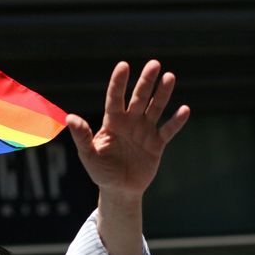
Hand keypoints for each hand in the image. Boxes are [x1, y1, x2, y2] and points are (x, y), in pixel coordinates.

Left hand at [67, 60, 189, 197]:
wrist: (119, 190)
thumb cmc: (101, 171)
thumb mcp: (89, 156)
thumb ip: (82, 137)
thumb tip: (70, 118)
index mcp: (112, 122)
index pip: (115, 99)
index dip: (119, 83)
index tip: (123, 66)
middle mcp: (130, 122)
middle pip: (139, 98)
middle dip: (146, 82)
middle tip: (154, 64)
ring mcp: (145, 131)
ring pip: (155, 108)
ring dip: (163, 94)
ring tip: (169, 77)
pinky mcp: (157, 144)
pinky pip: (168, 130)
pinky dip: (176, 121)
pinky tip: (184, 110)